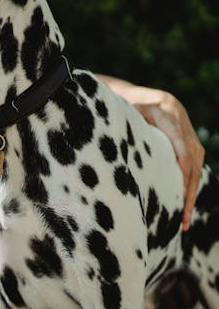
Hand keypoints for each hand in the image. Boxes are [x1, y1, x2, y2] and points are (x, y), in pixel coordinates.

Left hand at [101, 75, 204, 230]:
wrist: (120, 90)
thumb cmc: (111, 104)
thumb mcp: (117, 112)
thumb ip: (127, 128)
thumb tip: (131, 157)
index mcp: (164, 108)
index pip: (181, 146)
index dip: (182, 172)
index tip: (179, 196)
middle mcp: (179, 114)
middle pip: (192, 158)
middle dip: (188, 190)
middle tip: (182, 218)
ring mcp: (184, 123)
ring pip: (196, 162)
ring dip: (191, 190)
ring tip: (183, 218)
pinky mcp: (183, 134)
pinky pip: (192, 160)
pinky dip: (188, 181)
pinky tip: (182, 202)